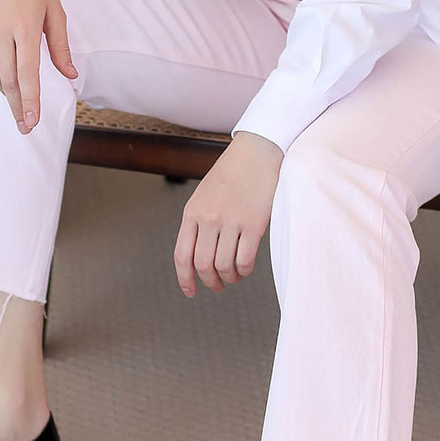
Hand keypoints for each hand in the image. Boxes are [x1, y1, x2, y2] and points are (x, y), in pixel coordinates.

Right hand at [0, 0, 76, 133]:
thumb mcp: (55, 12)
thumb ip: (61, 48)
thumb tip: (71, 77)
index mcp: (25, 27)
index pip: (27, 74)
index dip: (30, 101)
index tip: (33, 122)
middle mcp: (2, 31)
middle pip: (10, 81)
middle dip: (19, 108)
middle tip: (27, 128)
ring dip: (6, 100)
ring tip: (17, 116)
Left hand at [174, 131, 283, 296]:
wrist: (258, 149)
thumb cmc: (233, 172)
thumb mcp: (205, 194)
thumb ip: (199, 221)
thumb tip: (198, 254)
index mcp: (192, 212)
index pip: (182, 256)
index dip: (184, 279)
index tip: (190, 291)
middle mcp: (208, 218)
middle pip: (202, 265)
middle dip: (210, 282)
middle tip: (218, 286)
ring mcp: (230, 221)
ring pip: (224, 266)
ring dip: (230, 278)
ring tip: (235, 277)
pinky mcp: (253, 223)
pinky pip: (244, 260)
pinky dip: (244, 271)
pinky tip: (247, 268)